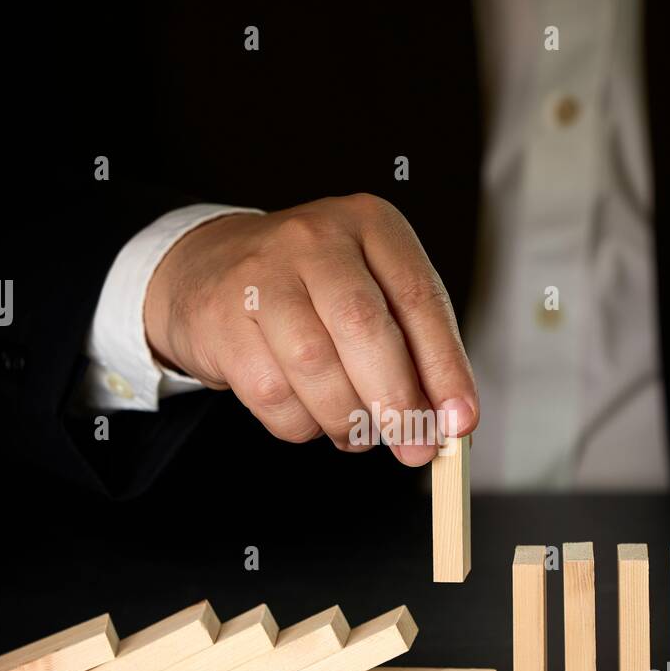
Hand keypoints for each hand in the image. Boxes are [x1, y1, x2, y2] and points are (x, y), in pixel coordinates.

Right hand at [143, 194, 478, 465]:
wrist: (209, 268)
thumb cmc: (310, 286)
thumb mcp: (373, 290)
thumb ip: (414, 347)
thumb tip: (447, 419)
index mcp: (370, 225)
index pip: (418, 298)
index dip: (445, 367)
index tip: (461, 420)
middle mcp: (315, 241)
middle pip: (364, 329)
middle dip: (397, 402)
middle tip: (414, 445)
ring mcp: (261, 277)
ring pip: (316, 367)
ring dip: (347, 419)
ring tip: (357, 433)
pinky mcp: (222, 322)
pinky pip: (272, 395)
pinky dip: (301, 423)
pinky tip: (309, 414)